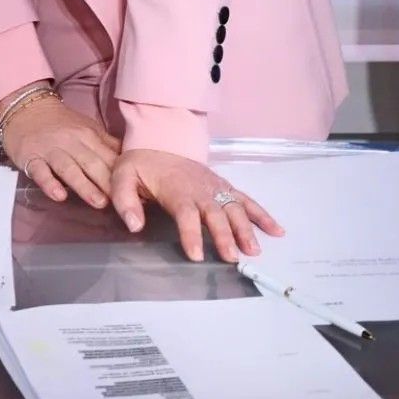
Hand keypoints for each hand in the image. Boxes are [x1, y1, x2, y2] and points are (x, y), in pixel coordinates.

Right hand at [0, 95, 120, 210]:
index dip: (121, 174)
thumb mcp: (87, 128)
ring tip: (98, 203)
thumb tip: (132, 160)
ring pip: (69, 168)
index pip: (108, 157)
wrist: (26, 107)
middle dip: (107, 183)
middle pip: (92, 164)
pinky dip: (49, 183)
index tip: (134, 192)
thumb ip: (107, 144)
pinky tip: (58, 195)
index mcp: (88, 136)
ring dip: (84, 186)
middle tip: (121, 202)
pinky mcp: (31, 157)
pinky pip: (40, 171)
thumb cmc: (60, 123)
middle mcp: (71, 142)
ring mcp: (50, 150)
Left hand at [110, 150, 282, 262]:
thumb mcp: (122, 178)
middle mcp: (200, 189)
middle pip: (215, 214)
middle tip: (232, 258)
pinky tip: (276, 230)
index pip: (185, 213)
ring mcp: (215, 187)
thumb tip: (134, 226)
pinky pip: (246, 200)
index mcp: (175, 189)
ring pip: (234, 208)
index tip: (196, 255)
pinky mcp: (224, 186)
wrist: (159, 140)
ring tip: (254, 251)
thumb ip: (125, 201)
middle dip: (224, 236)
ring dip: (246, 229)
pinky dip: (262, 214)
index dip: (192, 234)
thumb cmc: (141, 165)